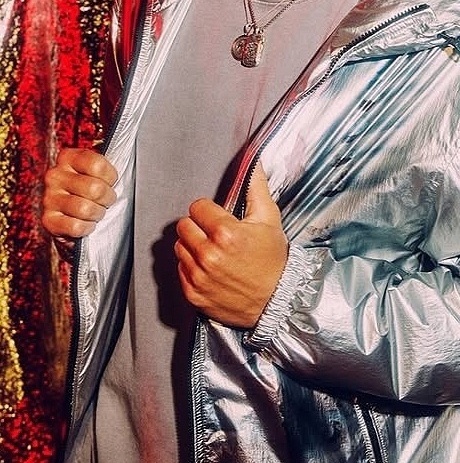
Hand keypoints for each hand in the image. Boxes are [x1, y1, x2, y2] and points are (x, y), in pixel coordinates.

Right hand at [42, 147, 118, 241]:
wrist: (73, 219)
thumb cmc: (93, 193)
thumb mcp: (99, 174)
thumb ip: (109, 165)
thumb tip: (129, 159)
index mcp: (68, 157)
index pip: (96, 164)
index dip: (110, 177)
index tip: (109, 182)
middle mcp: (55, 175)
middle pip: (94, 188)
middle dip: (107, 199)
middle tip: (105, 201)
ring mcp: (49, 198)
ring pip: (85, 209)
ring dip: (97, 214)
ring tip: (96, 212)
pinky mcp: (48, 220)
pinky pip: (76, 226)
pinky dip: (87, 228)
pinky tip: (86, 224)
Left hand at [174, 164, 287, 327]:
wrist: (277, 301)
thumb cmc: (274, 261)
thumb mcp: (269, 220)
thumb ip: (256, 188)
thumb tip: (254, 161)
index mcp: (226, 233)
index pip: (197, 207)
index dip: (209, 211)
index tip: (220, 219)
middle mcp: (209, 255)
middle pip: (184, 226)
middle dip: (198, 227)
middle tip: (215, 235)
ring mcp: (199, 276)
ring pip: (179, 247)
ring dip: (193, 246)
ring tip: (213, 251)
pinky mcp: (194, 293)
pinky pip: (180, 270)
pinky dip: (192, 267)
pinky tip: (210, 268)